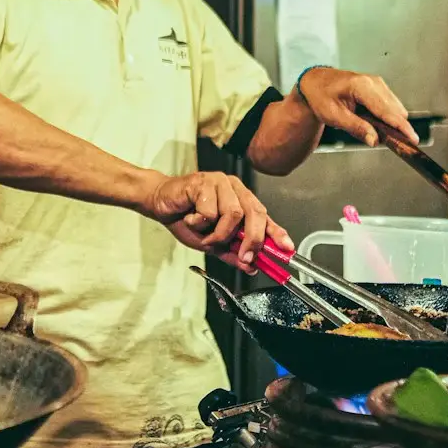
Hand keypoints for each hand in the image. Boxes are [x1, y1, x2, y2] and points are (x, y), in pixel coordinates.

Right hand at [142, 171, 293, 272]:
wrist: (159, 203)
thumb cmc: (186, 218)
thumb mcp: (211, 243)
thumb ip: (232, 252)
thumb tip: (251, 266)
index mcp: (240, 199)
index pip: (264, 216)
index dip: (276, 233)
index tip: (287, 249)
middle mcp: (234, 188)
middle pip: (254, 213)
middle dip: (252, 239)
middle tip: (245, 256)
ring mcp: (220, 182)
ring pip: (232, 214)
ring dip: (217, 233)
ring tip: (202, 232)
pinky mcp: (203, 181)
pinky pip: (210, 211)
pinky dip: (199, 222)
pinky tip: (190, 217)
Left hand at [296, 68, 416, 146]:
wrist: (315, 82)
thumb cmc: (321, 96)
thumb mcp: (334, 116)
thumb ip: (356, 128)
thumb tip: (375, 140)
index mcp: (361, 86)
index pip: (386, 110)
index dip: (401, 126)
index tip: (413, 139)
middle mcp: (373, 82)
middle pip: (396, 110)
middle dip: (396, 127)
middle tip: (387, 142)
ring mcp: (378, 83)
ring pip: (395, 108)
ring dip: (390, 122)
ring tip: (371, 130)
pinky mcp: (379, 87)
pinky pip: (390, 105)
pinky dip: (386, 116)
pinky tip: (372, 122)